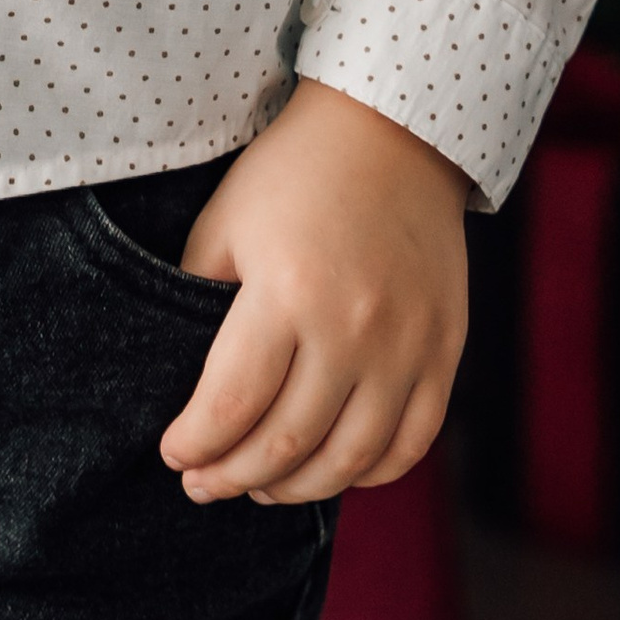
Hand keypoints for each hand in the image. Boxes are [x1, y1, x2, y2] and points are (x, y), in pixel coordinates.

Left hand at [158, 75, 469, 506]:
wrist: (391, 131)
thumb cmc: (293, 173)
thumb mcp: (225, 223)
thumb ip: (199, 301)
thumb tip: (187, 383)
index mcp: (286, 290)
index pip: (231, 404)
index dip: (195, 445)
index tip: (174, 456)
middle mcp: (352, 326)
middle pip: (287, 442)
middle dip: (234, 477)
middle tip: (204, 485)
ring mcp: (407, 344)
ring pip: (349, 459)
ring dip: (297, 488)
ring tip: (261, 486)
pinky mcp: (445, 349)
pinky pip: (411, 442)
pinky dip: (370, 473)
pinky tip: (332, 468)